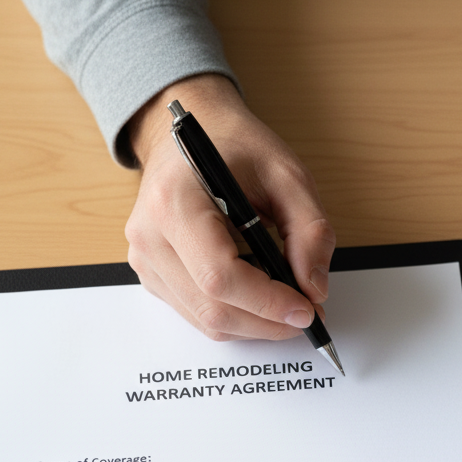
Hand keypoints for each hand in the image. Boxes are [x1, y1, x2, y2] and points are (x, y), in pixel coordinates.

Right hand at [125, 74, 335, 339]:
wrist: (192, 136)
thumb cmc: (236, 148)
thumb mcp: (288, 175)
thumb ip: (310, 232)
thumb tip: (315, 289)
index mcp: (176, 202)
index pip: (219, 275)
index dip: (267, 302)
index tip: (307, 309)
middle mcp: (150, 235)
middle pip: (212, 307)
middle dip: (268, 321)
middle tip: (310, 313)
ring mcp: (145, 258)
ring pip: (206, 320)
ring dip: (256, 324)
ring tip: (290, 305)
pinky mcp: (153, 274)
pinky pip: (197, 313)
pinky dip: (237, 316)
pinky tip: (261, 296)